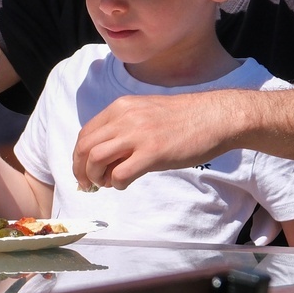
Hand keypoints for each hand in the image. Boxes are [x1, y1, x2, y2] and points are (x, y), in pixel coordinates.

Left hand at [72, 91, 233, 189]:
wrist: (214, 117)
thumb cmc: (183, 118)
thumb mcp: (145, 113)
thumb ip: (123, 128)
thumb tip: (105, 155)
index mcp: (120, 108)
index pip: (86, 134)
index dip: (79, 156)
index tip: (83, 171)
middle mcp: (124, 118)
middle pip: (85, 147)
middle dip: (80, 170)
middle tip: (87, 185)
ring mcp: (138, 135)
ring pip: (96, 160)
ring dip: (95, 178)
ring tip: (106, 184)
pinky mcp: (152, 153)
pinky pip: (120, 174)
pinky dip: (116, 184)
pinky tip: (125, 184)